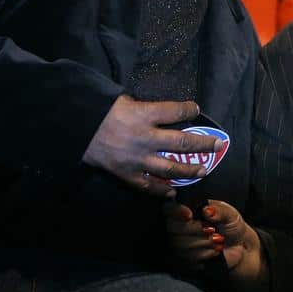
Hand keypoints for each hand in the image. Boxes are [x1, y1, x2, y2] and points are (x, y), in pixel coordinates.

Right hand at [82, 95, 223, 197]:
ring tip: (203, 170)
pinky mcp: (126, 174)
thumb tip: (165, 110)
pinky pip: (148, 185)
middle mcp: (145, 137)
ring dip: (189, 169)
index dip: (190, 110)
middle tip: (218, 145)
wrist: (74, 131)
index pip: (176, 111)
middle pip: (181, 142)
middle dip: (203, 143)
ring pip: (170, 167)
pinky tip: (173, 191)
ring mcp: (137, 159)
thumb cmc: (99, 111)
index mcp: (144, 114)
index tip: (197, 109)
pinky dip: (161, 190)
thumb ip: (145, 107)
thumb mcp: (123, 100)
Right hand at [162, 199, 264, 282]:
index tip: (189, 215)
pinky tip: (214, 251)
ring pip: (179, 245)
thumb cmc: (232, 226)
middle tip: (212, 230)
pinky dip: (203, 255)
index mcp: (189, 209)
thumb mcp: (230, 214)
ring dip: (202, 243)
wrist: (239, 247)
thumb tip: (206, 210)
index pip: (169, 208)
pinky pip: (185, 260)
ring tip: (218, 240)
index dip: (176, 211)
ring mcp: (180, 244)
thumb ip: (219, 210)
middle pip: (172, 227)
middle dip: (194, 229)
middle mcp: (180, 225)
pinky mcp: (183, 260)